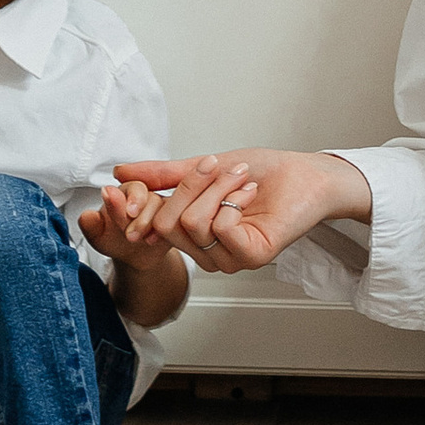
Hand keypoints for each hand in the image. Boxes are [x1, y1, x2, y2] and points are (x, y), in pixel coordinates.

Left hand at [78, 180, 190, 321]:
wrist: (132, 256)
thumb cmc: (114, 239)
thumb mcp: (98, 236)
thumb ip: (91, 225)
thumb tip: (86, 216)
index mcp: (128, 191)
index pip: (135, 187)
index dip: (133, 198)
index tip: (130, 211)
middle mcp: (149, 195)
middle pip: (153, 198)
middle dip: (143, 217)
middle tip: (131, 235)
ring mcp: (166, 209)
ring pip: (169, 210)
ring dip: (157, 225)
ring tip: (144, 240)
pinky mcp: (177, 223)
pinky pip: (181, 223)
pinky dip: (172, 232)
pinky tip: (159, 241)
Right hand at [110, 150, 368, 276]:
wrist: (304, 173)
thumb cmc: (260, 171)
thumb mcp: (201, 167)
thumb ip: (163, 174)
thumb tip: (120, 173)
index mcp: (191, 234)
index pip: (147, 225)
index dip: (137, 203)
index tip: (125, 185)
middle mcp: (205, 252)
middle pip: (166, 223)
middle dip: (190, 185)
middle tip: (219, 166)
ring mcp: (227, 258)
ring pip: (191, 225)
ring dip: (217, 189)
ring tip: (241, 180)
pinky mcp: (250, 257)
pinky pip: (219, 228)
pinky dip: (233, 201)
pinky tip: (250, 196)